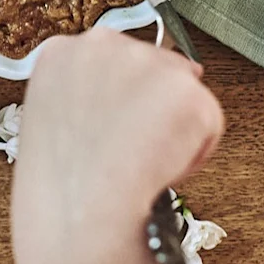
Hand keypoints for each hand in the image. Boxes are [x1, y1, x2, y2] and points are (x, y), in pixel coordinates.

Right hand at [10, 25, 224, 263]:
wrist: (80, 218)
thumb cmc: (61, 190)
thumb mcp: (53, 124)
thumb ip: (87, 96)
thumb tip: (144, 94)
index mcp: (59, 53)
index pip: (110, 61)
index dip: (116, 103)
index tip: (108, 134)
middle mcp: (102, 44)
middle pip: (153, 69)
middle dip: (150, 109)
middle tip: (127, 155)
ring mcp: (146, 63)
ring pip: (183, 96)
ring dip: (173, 132)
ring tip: (140, 166)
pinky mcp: (186, 91)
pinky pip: (209, 124)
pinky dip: (194, 154)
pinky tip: (160, 171)